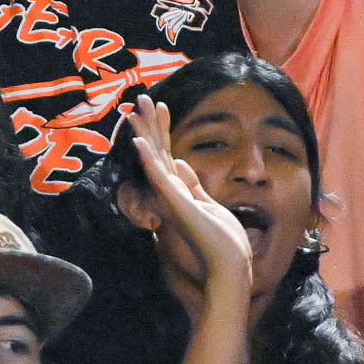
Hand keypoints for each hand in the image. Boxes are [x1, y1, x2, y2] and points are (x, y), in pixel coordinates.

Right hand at [123, 95, 253, 293]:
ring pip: (155, 160)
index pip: (166, 154)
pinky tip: (141, 143)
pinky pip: (161, 180)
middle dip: (149, 124)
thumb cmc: (221, 240)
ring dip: (145, 133)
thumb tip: (181, 163)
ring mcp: (172, 199)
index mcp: (178, 191)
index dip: (162, 129)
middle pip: (156, 152)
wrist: (228, 266)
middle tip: (139, 97)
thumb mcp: (208, 204)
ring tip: (135, 109)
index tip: (161, 105)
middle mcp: (170, 193)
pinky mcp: (179, 206)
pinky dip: (150, 161)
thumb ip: (193, 185)